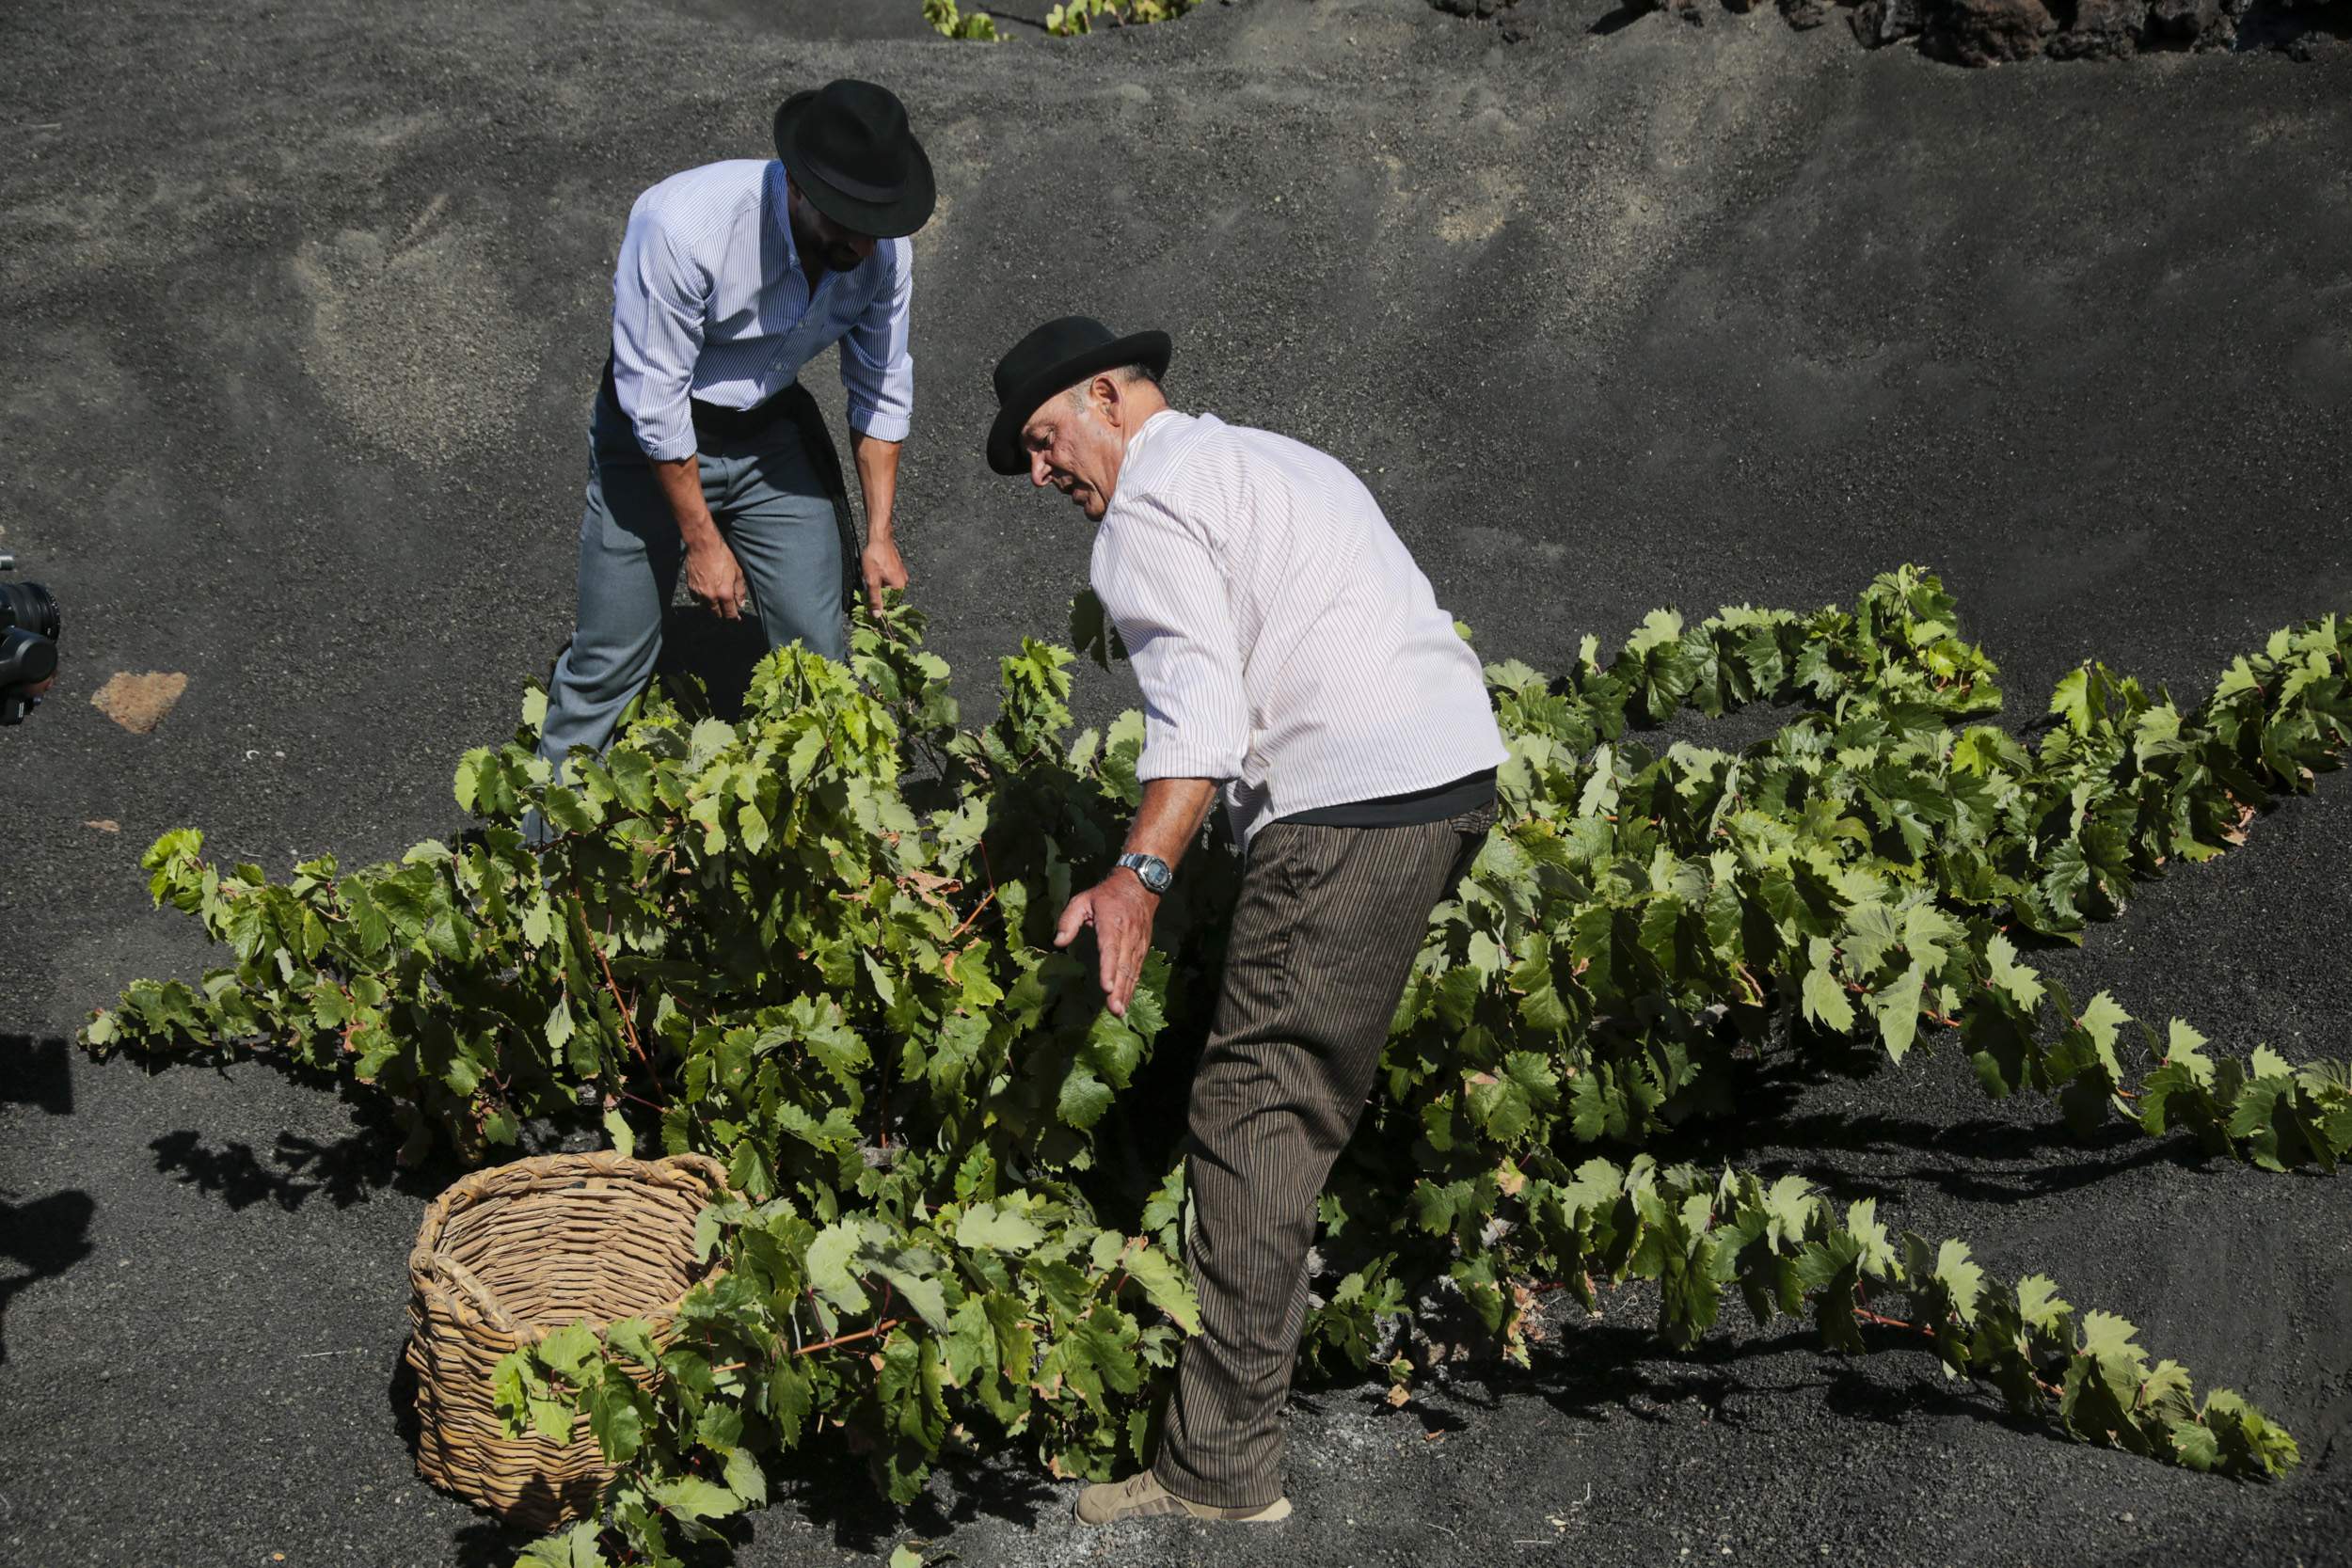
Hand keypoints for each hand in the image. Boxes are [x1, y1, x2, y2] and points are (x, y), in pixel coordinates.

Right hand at [685, 537, 748, 620]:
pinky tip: (706, 593)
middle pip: (716, 613)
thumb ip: (739, 590)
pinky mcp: (690, 587)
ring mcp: (699, 593)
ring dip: (712, 607)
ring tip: (717, 602)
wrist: (703, 546)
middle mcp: (711, 597)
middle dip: (723, 614)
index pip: (729, 613)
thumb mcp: (737, 572)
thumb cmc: (722, 556)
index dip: (734, 618)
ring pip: (706, 608)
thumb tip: (740, 604)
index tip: (736, 619)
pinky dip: (702, 599)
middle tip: (727, 610)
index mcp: (725, 594)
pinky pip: (696, 599)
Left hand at [861, 535, 907, 617]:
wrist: (879, 537)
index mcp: (900, 586)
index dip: (879, 607)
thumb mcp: (872, 580)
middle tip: (866, 594)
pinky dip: (880, 580)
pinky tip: (873, 575)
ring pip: (888, 587)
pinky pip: (888, 579)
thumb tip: (877, 615)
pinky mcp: (896, 568)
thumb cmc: (875, 556)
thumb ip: (874, 599)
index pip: (890, 604)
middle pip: (889, 596)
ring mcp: (900, 574)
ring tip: (869, 581)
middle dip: (878, 596)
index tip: (869, 608)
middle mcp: (903, 581)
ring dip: (878, 588)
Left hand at [1053, 869, 1159, 1016]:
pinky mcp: (1142, 949)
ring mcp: (1137, 944)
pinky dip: (1132, 988)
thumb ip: (1069, 920)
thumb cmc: (1107, 895)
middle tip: (1113, 1009)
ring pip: (1132, 971)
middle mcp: (1127, 936)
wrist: (1140, 886)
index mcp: (1111, 923)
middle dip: (1118, 989)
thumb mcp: (1083, 899)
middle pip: (1123, 966)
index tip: (1106, 987)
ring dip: (1126, 993)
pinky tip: (1125, 1002)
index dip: (1109, 969)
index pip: (1111, 949)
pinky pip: (1137, 971)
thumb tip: (1058, 942)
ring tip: (1119, 1011)